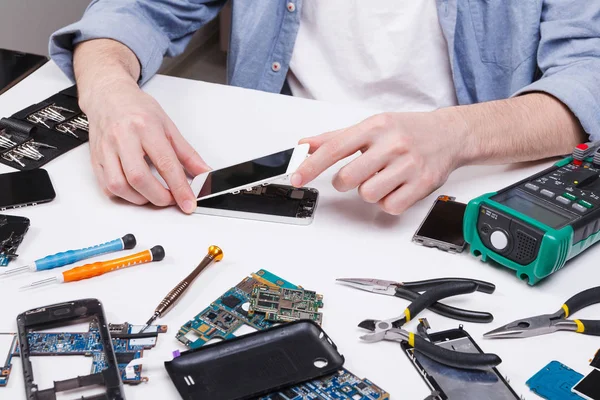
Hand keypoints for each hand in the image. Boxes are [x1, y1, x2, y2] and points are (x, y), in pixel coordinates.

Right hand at [83, 79, 208, 212]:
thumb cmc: (137, 109)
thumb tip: (203, 173)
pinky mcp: (96, 159)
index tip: (188, 203)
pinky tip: (135, 191)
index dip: (179, 187)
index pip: (165, 163)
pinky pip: (107, 186)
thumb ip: (187, 153)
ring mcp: (106, 149)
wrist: (108, 97)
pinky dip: (124, 195)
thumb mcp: (168, 126)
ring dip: (140, 199)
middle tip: (171, 199)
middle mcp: (122, 137)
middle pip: (139, 178)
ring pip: (119, 186)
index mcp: (145, 127)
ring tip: (154, 195)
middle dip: (159, 197)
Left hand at [290, 111, 467, 214]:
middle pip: (348, 178)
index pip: (334, 148)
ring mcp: (408, 165)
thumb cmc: (407, 130)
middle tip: (356, 174)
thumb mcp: (372, 125)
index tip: (296, 178)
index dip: (311, 166)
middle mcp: (392, 144)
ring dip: (368, 192)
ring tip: (381, 179)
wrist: (450, 134)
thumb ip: (335, 138)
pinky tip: (395, 188)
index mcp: (375, 127)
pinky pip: (390, 207)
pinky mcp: (422, 184)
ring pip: (367, 194)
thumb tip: (304, 145)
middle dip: (344, 182)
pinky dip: (387, 202)